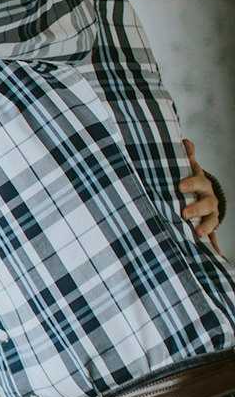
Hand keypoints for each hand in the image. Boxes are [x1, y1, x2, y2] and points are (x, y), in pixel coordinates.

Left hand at [179, 138, 221, 253]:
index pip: (198, 182)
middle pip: (206, 203)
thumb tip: (185, 141)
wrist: (202, 195)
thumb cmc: (190, 181)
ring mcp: (210, 214)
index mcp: (201, 184)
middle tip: (184, 213)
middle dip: (196, 208)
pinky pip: (213, 237)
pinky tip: (215, 255)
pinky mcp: (209, 227)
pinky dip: (214, 246)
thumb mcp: (188, 168)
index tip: (180, 186)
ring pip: (212, 221)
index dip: (191, 183)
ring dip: (206, 227)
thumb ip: (186, 157)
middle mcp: (209, 199)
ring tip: (198, 234)